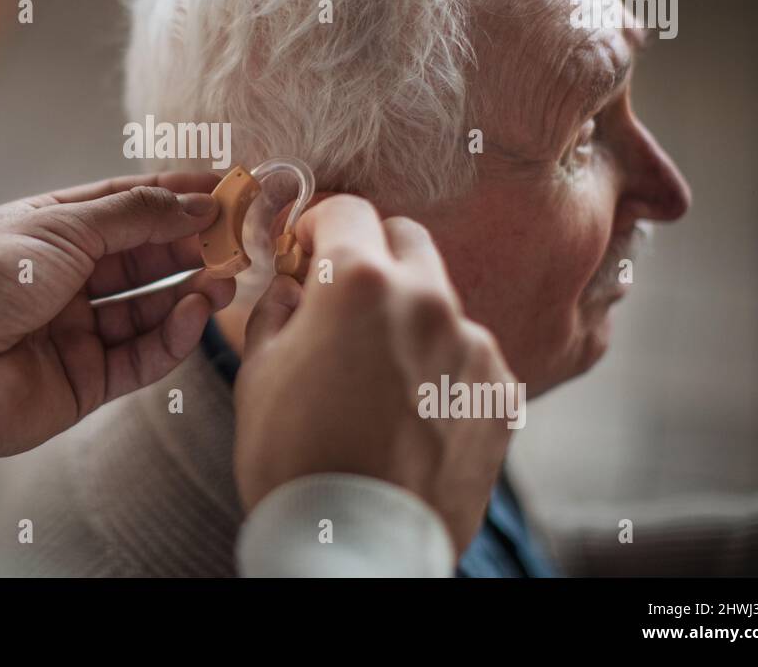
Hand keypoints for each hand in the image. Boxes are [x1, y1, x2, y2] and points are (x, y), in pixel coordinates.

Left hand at [0, 173, 234, 456]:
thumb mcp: (62, 227)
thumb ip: (135, 216)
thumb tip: (196, 200)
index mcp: (52, 230)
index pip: (127, 205)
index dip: (177, 195)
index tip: (227, 187)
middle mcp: (67, 277)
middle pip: (145, 257)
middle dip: (192, 244)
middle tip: (239, 237)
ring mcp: (77, 330)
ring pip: (150, 308)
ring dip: (191, 290)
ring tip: (226, 278)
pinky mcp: (86, 380)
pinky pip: (142, 356)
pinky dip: (173, 335)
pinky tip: (194, 312)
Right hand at [232, 194, 513, 553]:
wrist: (358, 546)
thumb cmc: (293, 459)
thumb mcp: (258, 374)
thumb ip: (277, 311)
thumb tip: (293, 288)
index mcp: (361, 283)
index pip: (346, 211)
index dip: (318, 225)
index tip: (307, 249)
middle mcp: (427, 299)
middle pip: (406, 239)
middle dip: (372, 254)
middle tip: (343, 298)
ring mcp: (473, 344)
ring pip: (438, 300)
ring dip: (407, 315)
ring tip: (375, 374)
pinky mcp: (500, 390)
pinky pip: (465, 353)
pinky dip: (438, 364)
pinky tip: (408, 409)